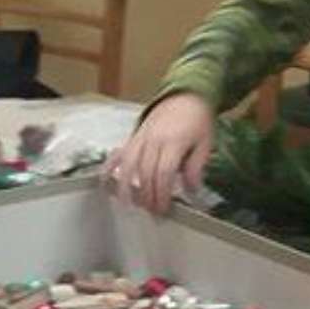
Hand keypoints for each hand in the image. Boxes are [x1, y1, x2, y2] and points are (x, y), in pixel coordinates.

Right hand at [104, 96, 217, 214]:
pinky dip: (109, 168)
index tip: (164, 209)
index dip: (162, 193)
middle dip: (147, 195)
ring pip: (128, 164)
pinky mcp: (133, 137)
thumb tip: (191, 190)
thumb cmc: (197, 122)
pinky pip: (118, 153)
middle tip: (152, 212)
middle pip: (145, 172)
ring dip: (126, 186)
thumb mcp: (205, 143)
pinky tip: (104, 183)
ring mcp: (140, 137)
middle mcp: (154, 140)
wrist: (185, 96)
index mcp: (174, 141)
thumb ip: (196, 167)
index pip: (164, 172)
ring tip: (127, 204)